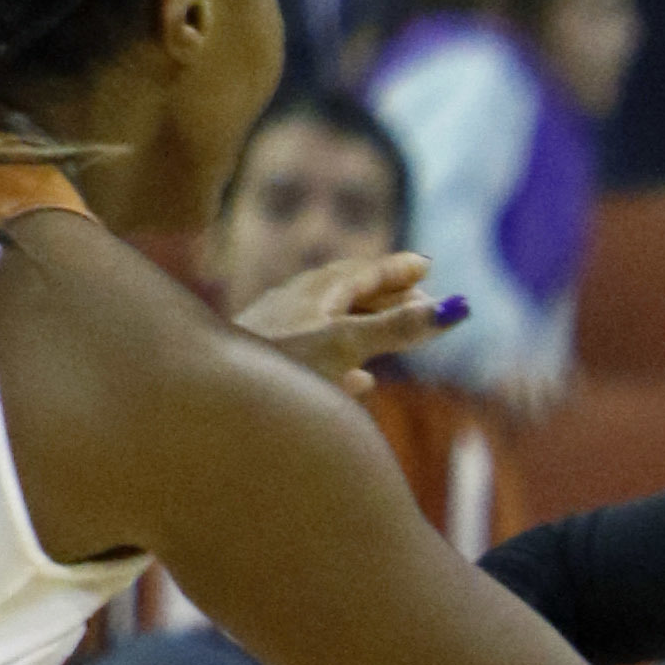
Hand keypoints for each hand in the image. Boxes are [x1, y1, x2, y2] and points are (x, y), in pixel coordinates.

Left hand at [235, 252, 452, 398]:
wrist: (209, 398)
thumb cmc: (276, 365)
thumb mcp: (345, 344)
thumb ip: (398, 328)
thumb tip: (455, 310)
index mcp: (314, 292)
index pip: (363, 271)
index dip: (397, 269)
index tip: (426, 266)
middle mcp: (293, 307)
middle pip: (348, 293)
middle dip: (386, 296)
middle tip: (422, 302)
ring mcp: (278, 336)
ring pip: (330, 323)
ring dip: (367, 326)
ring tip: (396, 335)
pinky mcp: (269, 369)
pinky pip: (316, 357)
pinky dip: (347, 361)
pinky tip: (360, 382)